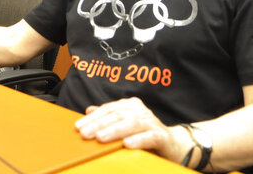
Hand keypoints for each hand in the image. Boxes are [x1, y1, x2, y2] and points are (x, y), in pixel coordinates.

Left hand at [75, 97, 189, 163]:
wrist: (175, 145)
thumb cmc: (145, 135)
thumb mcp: (124, 125)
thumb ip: (108, 118)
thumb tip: (89, 110)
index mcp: (129, 106)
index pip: (108, 110)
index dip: (92, 118)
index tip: (78, 126)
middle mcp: (140, 110)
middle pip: (116, 115)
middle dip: (98, 124)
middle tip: (84, 133)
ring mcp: (151, 122)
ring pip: (131, 124)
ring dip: (114, 131)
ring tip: (100, 138)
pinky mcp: (162, 136)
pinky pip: (149, 137)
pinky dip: (138, 140)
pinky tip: (127, 144)